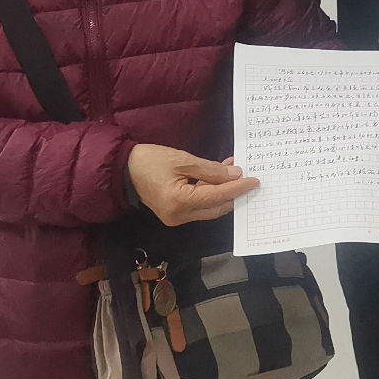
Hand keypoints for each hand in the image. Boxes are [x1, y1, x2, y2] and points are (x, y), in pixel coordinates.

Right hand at [126, 145, 259, 226]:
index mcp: (179, 202)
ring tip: (232, 169)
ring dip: (221, 191)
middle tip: (246, 174)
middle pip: (215, 208)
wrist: (124, 169)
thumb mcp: (183, 159)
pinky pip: (199, 206)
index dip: (237, 188)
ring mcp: (176, 218)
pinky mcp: (174, 214)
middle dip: (232, 192)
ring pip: (209, 208)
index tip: (254, 181)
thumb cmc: (150, 160)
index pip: (216, 197)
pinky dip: (209, 192)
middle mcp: (178, 216)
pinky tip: (216, 176)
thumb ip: (211, 169)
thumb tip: (234, 174)